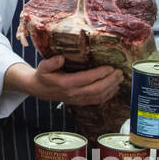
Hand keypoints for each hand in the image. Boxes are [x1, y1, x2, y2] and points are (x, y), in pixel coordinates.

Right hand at [5, 56, 122, 105]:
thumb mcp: (43, 66)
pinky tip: (114, 88)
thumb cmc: (43, 75)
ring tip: (120, 78)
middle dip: (110, 81)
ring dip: (111, 88)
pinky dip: (108, 95)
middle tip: (119, 72)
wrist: (39, 89)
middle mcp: (73, 93)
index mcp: (66, 83)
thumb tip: (61, 57)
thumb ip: (51, 62)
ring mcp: (78, 99)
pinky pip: (97, 101)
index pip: (87, 79)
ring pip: (99, 96)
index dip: (100, 74)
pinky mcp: (81, 102)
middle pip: (97, 89)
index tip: (110, 67)